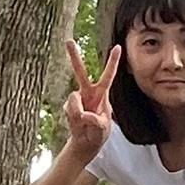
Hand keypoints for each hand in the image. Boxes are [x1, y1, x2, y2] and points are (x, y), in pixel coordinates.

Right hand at [61, 37, 120, 155]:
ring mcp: (76, 99)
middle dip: (74, 57)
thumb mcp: (102, 128)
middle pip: (80, 72)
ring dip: (77, 113)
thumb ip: (94, 120)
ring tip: (84, 124)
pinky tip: (77, 125)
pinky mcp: (67, 107)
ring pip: (73, 100)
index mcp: (101, 94)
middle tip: (68, 41)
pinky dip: (73, 120)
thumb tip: (81, 114)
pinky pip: (68, 111)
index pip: (108, 76)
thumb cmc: (98, 133)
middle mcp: (88, 93)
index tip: (117, 46)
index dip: (112, 62)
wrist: (85, 143)